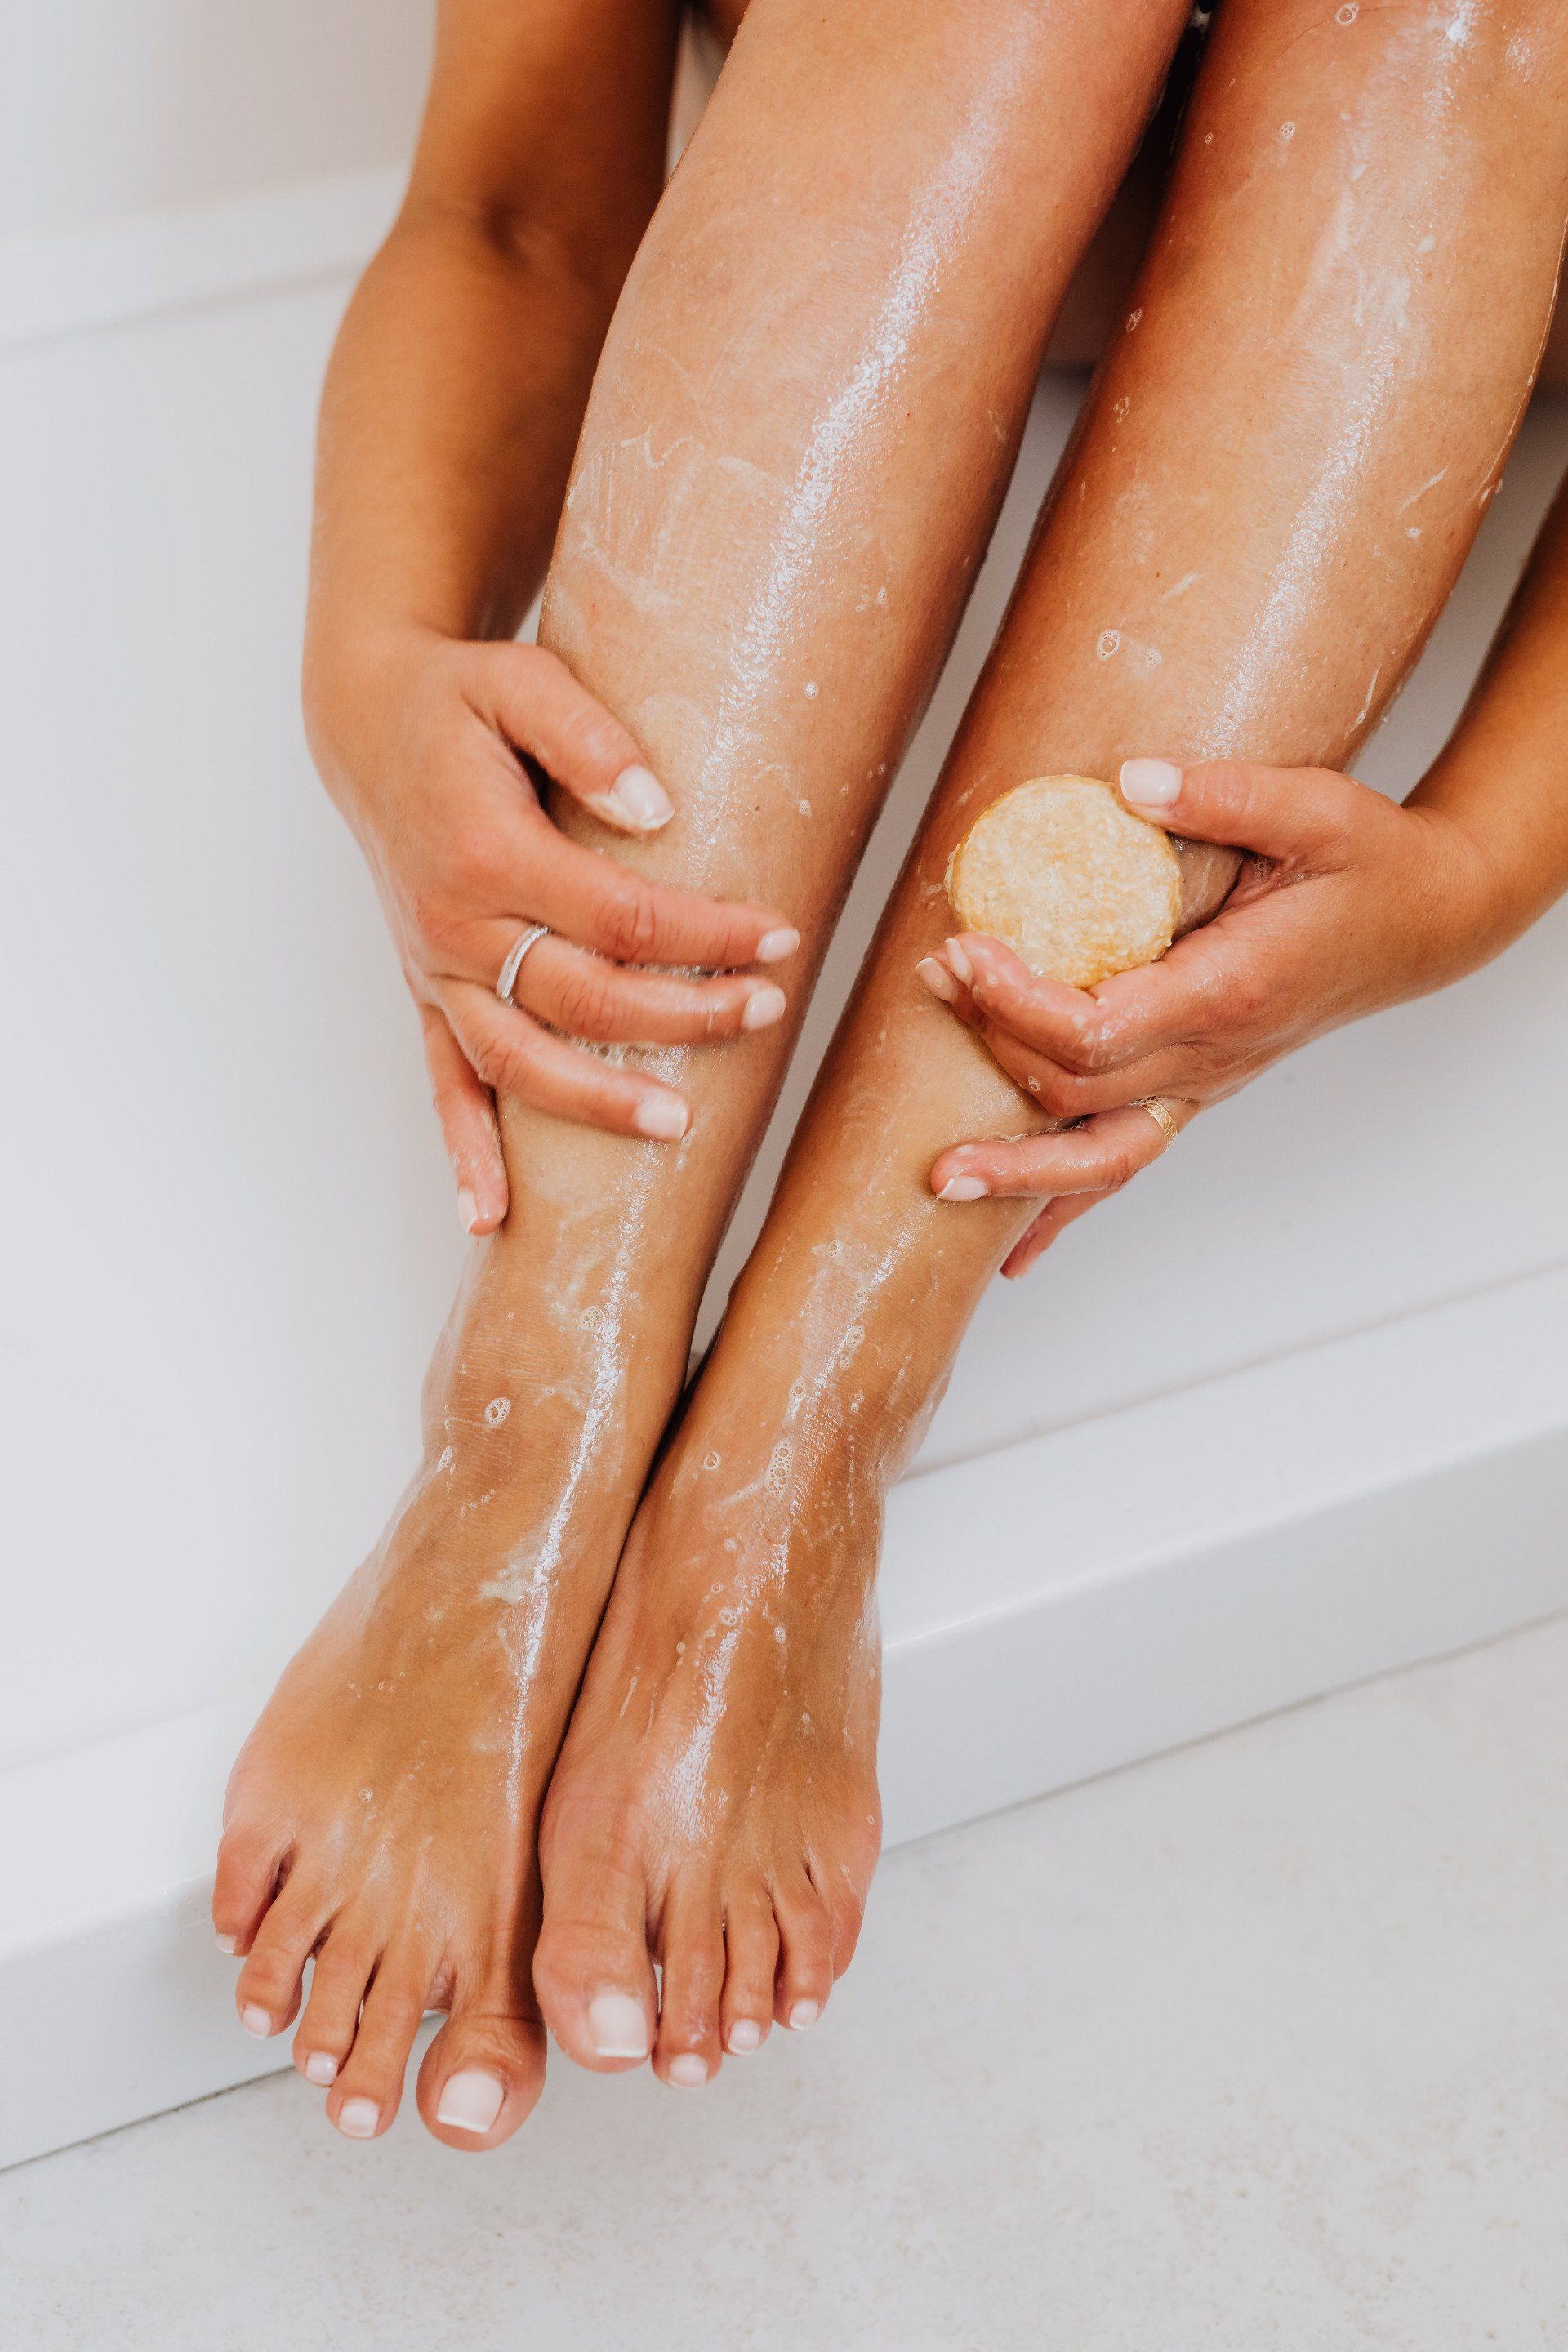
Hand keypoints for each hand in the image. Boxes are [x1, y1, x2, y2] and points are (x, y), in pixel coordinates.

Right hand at [309, 627, 798, 1232]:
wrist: (365, 721)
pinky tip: (489, 1215)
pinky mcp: (426, 991)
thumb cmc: (455, 700)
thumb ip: (588, 739)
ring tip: (678, 1121)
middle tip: (765, 1013)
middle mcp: (454, 923)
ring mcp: (436, 968)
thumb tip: (658, 814)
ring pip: (518, 1062)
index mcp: (485, 849)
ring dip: (597, 1100)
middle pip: (581, 997)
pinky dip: (463, 1152)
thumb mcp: (520, 681)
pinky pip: (443, 1082)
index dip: (705, 935)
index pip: (618, 916)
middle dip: (682, 1015)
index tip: (779, 937)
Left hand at [922, 755, 1500, 1273]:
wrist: (1429, 921)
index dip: (1013, 1002)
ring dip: (1018, 1171)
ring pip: (1098, 1158)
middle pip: (1075, 1090)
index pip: (1094, 1031)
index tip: (962, 949)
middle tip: (934, 975)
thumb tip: (1132, 782)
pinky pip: (1124, 1162)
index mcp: (1227, 992)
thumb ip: (1224, 794)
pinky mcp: (1199, 1088)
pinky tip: (1015, 1250)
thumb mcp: (1316, 808)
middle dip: (990, 1044)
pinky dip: (1067, 1209)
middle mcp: (1213, 1055)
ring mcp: (1205, 1084)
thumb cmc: (1374, 865)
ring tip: (941, 1176)